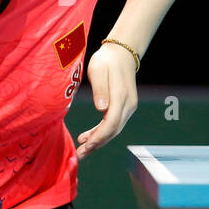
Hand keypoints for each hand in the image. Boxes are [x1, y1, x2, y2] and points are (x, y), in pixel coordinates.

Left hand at [75, 41, 137, 160]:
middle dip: (97, 144)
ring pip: (114, 129)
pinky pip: (113, 124)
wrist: (122, 54)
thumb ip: (100, 89)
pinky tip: (89, 137)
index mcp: (121, 96)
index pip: (112, 122)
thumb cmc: (106, 60)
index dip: (99, 136)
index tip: (86, 145)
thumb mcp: (98, 69)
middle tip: (80, 154)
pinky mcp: (125, 107)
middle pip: (113, 130)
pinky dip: (101, 133)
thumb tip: (101, 109)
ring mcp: (128, 107)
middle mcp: (128, 104)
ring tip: (82, 149)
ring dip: (98, 141)